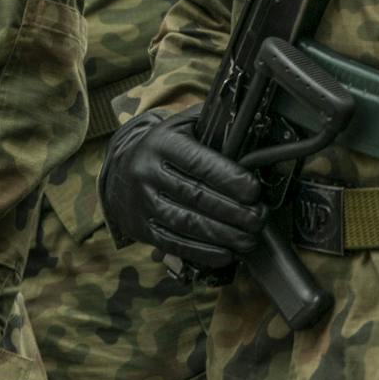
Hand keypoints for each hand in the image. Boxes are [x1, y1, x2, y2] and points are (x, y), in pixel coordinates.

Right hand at [99, 114, 265, 271]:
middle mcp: (146, 171)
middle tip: (258, 218)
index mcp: (161, 143)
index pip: (199, 162)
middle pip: (195, 195)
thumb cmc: (166, 146)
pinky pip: (173, 243)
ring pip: (186, 222)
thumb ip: (215, 126)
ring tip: (248, 239)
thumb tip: (253, 135)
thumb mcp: (184, 126)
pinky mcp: (140, 227)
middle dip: (233, 211)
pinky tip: (225, 253)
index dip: (229, 178)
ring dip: (222, 235)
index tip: (254, 191)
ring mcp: (141, 202)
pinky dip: (202, 252)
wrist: (120, 168)